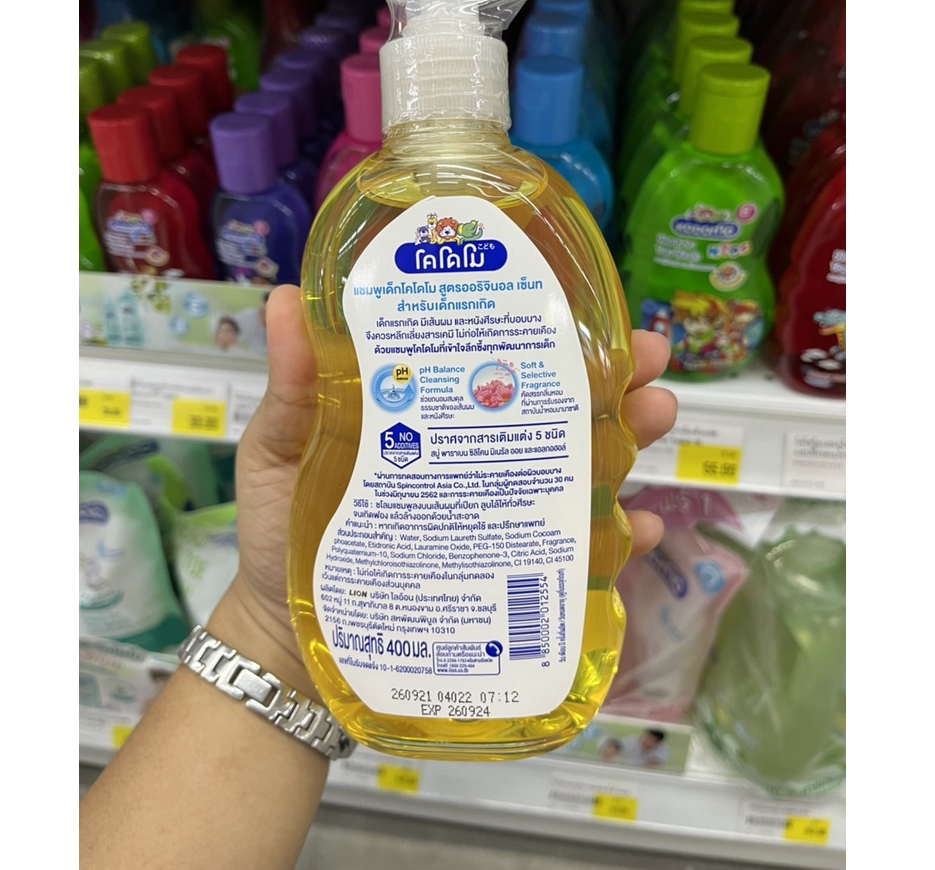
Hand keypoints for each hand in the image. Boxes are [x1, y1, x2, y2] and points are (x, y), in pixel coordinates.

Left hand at [213, 284, 677, 682]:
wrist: (290, 634)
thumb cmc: (282, 532)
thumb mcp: (279, 452)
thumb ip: (291, 388)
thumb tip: (281, 299)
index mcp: (432, 414)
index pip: (495, 359)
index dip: (542, 327)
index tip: (582, 301)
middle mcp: (478, 456)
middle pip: (556, 407)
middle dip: (612, 376)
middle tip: (648, 360)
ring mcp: (500, 515)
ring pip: (580, 468)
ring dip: (629, 439)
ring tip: (654, 417)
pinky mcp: (511, 574)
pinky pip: (578, 555)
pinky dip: (618, 541)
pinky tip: (640, 530)